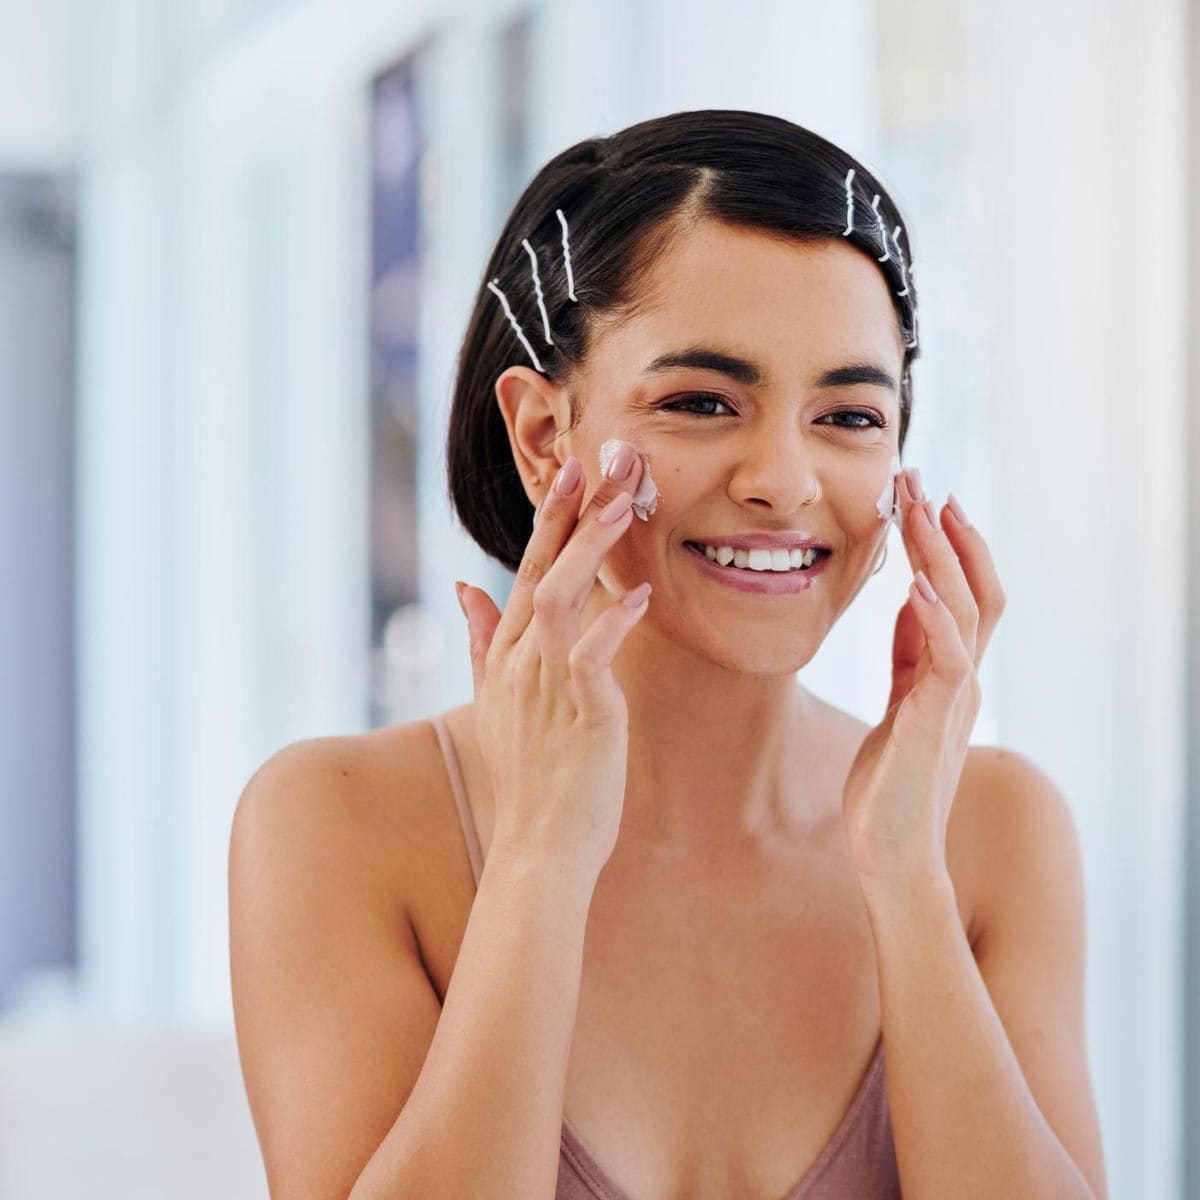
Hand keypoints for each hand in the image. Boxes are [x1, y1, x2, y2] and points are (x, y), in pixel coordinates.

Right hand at [456, 446, 651, 880]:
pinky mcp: (577, 711)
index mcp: (508, 653)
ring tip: (622, 503)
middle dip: (570, 511)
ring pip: (561, 598)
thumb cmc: (531, 773)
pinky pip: (592, 654)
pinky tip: (640, 593)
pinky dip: (614, 621)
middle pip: (543, 570)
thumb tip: (464, 584)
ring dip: (590, 548)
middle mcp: (522, 659)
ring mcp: (546, 683)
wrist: (539, 842)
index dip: (549, 518)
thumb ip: (482, 637)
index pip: (528, 570)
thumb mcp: (495, 698)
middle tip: (601, 457)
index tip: (569, 468)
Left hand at [842, 468, 1006, 888]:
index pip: (962, 593)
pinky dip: (935, 619)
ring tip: (920, 509)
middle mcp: (962, 679)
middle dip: (946, 531)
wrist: (892, 851)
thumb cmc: (891, 782)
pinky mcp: (932, 724)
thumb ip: (910, 655)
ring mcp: (952, 700)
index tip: (924, 497)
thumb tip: (911, 601)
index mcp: (950, 673)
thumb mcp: (898, 703)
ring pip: (963, 610)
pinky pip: (943, 660)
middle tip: (919, 480)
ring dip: (941, 556)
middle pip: (971, 587)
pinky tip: (915, 584)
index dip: (948, 544)